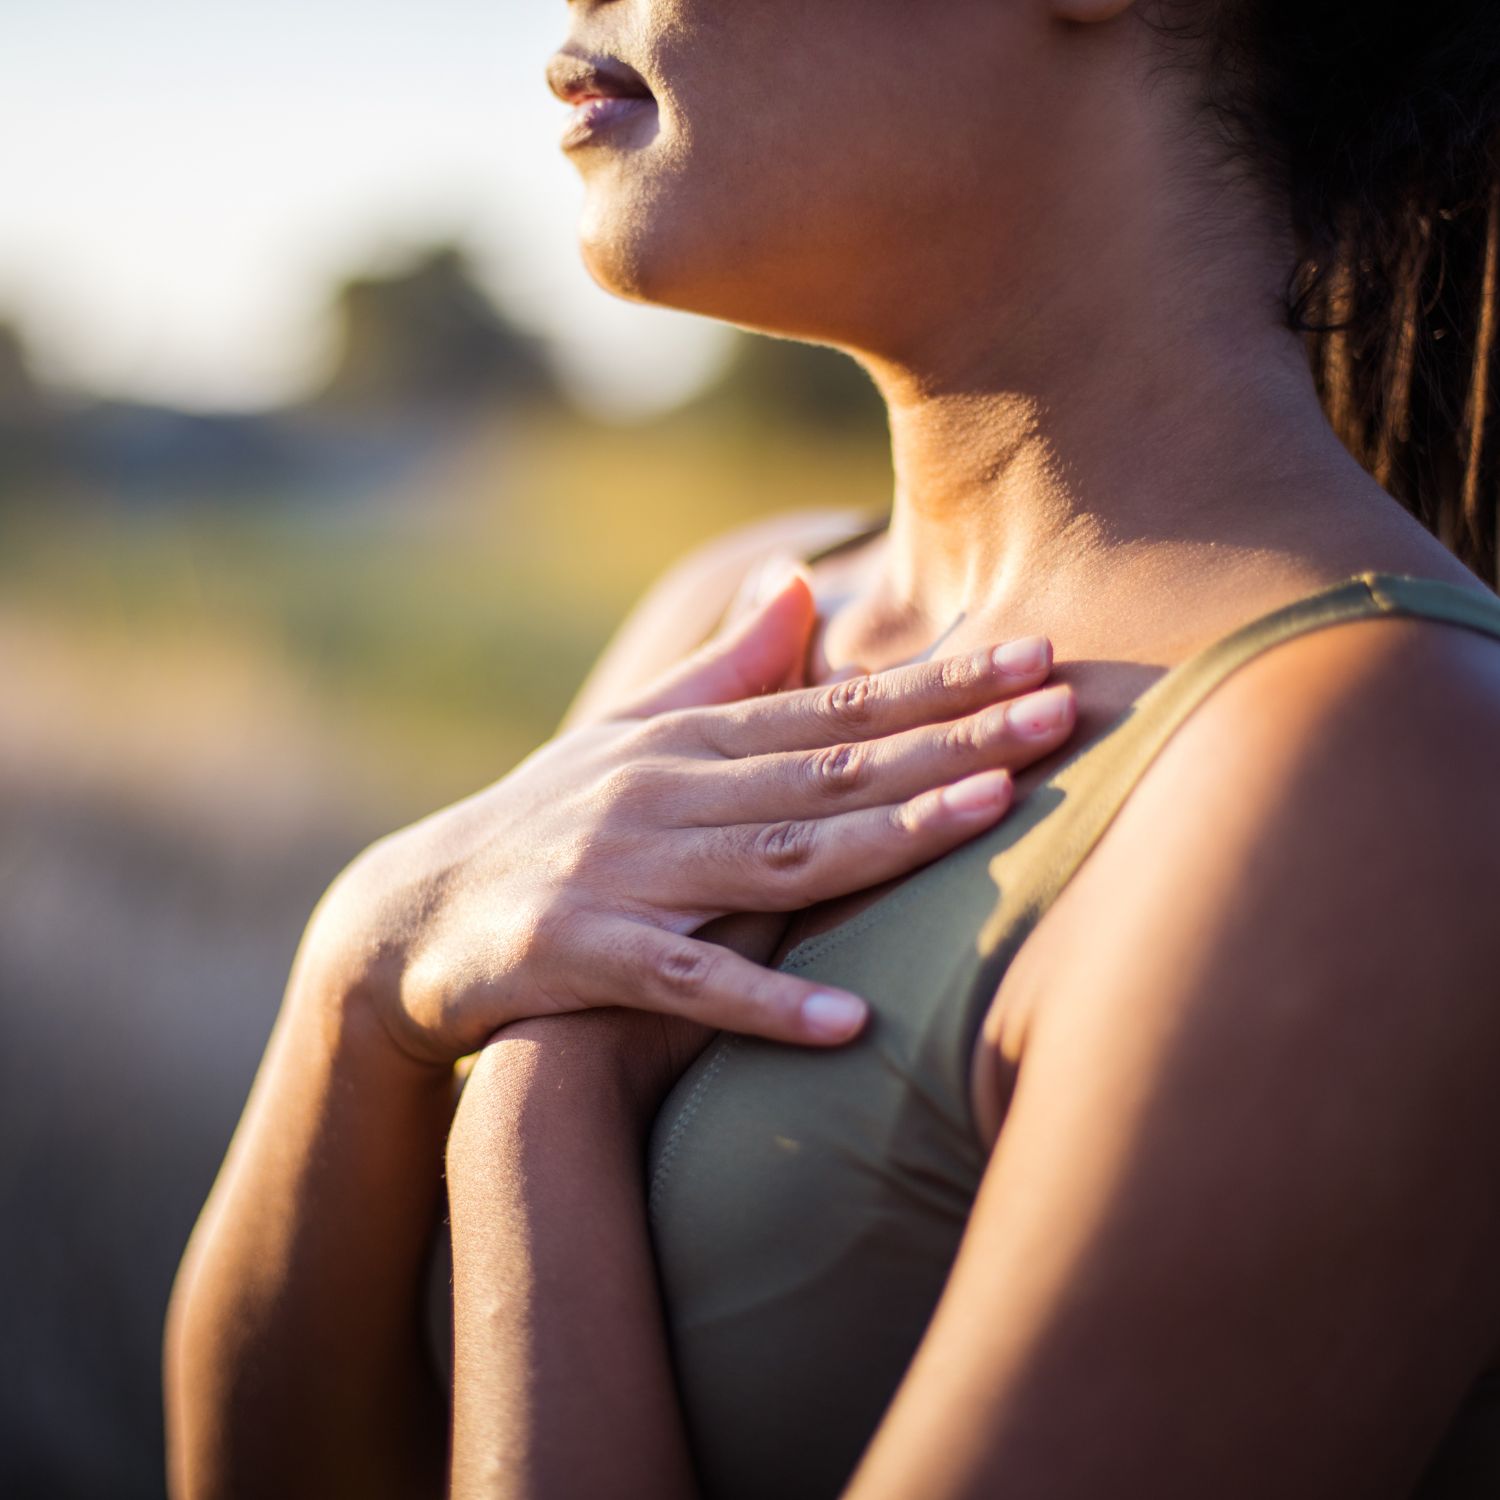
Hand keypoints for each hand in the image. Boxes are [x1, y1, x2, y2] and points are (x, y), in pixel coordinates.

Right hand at [303, 568, 1075, 1067]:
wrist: (413, 915)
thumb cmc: (548, 820)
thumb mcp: (632, 735)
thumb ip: (724, 668)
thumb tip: (799, 583)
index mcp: (691, 742)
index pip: (837, 710)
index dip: (941, 686)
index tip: (1039, 658)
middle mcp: (666, 792)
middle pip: (829, 768)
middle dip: (952, 740)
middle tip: (1062, 711)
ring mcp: (623, 871)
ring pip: (775, 856)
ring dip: (885, 837)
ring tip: (990, 816)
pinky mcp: (578, 953)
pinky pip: (684, 982)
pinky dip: (763, 1003)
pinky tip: (849, 1024)